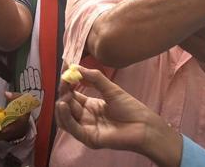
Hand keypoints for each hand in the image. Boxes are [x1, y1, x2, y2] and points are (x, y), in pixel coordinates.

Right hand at [55, 67, 181, 166]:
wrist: (143, 125)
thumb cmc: (130, 108)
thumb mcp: (111, 89)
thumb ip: (94, 78)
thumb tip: (76, 67)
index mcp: (90, 106)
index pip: (72, 95)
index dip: (67, 84)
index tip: (64, 70)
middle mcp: (86, 117)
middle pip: (67, 105)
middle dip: (64, 92)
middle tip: (65, 82)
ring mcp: (86, 128)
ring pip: (65, 118)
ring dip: (61, 105)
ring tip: (65, 95)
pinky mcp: (89, 138)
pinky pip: (72, 128)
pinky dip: (65, 117)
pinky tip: (64, 105)